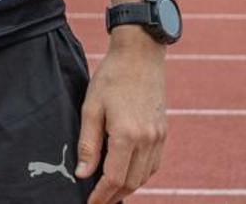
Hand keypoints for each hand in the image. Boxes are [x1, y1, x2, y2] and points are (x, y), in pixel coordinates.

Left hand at [77, 30, 166, 201]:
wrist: (140, 56)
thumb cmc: (111, 78)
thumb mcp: (90, 107)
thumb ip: (88, 143)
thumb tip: (82, 173)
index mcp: (127, 135)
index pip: (114, 178)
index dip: (101, 195)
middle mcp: (148, 140)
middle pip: (131, 182)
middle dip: (113, 196)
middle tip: (97, 202)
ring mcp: (159, 138)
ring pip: (144, 176)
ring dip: (127, 187)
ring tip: (108, 192)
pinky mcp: (163, 133)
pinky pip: (153, 164)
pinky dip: (140, 175)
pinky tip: (126, 174)